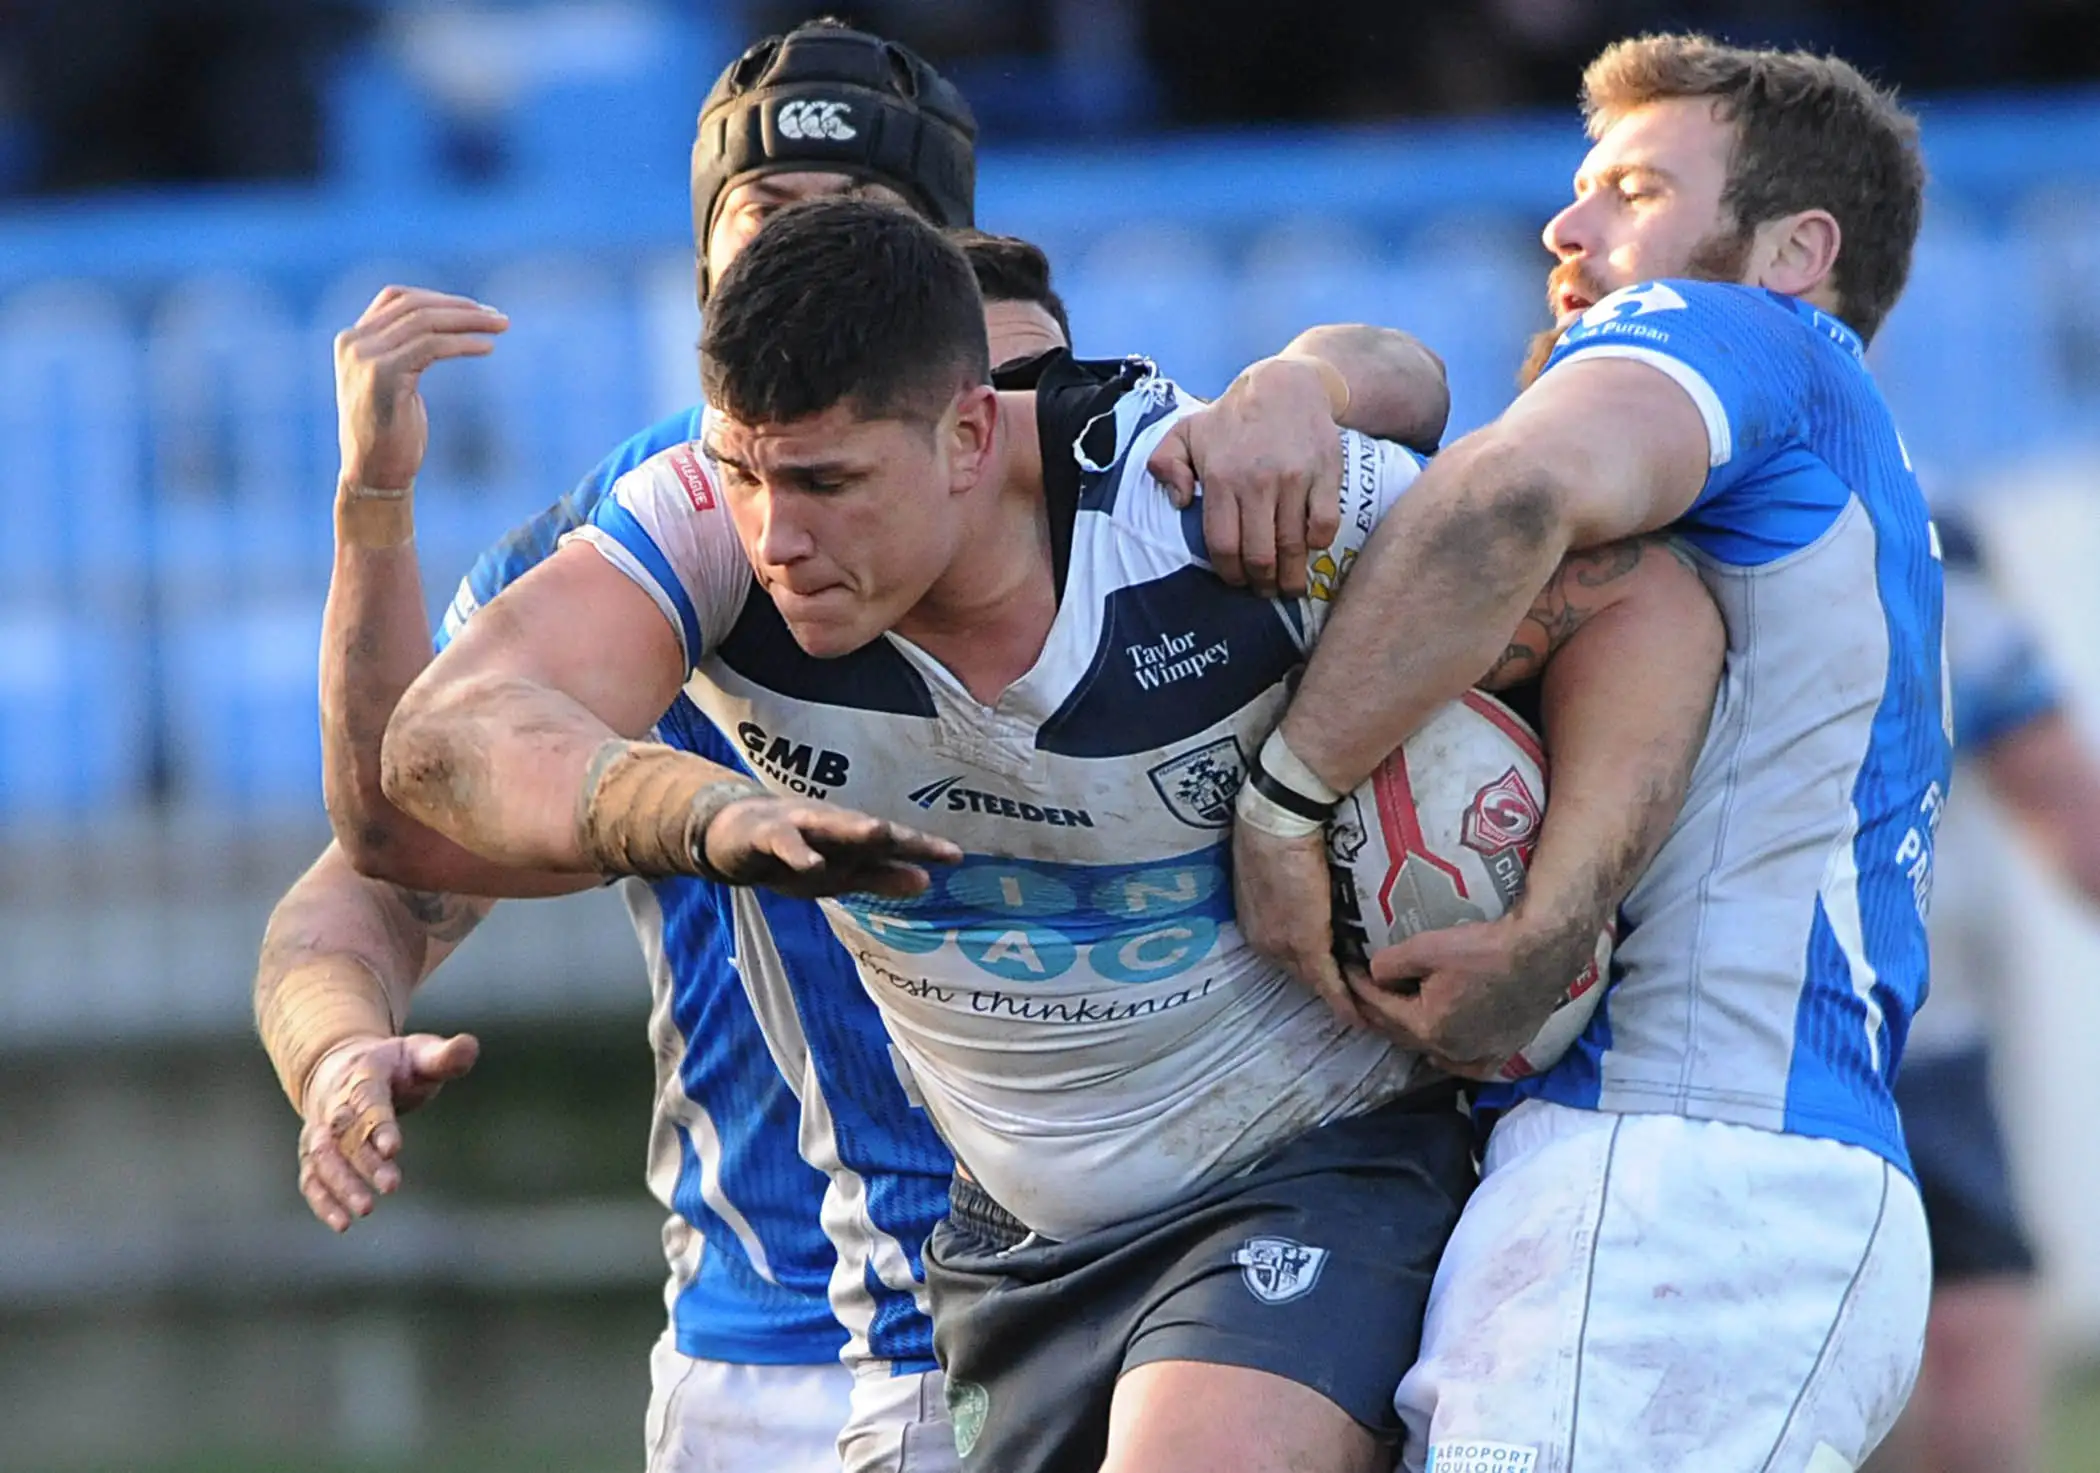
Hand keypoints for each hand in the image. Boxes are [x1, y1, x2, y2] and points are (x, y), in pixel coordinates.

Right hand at [297, 1031, 479, 1231]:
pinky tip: (342, 1224)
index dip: (378, 1125)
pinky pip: (311, 1178)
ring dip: (340, 1185)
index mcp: (363, 1075)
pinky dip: (322, 1201)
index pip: (368, 1102)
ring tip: (365, 1209)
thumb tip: (470, 1046)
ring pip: (322, 1158)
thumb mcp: (420, 1053)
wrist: (343, 1068)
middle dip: (364, 1162)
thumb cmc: (394, 1065)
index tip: (393, 1149)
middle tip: (391, 1186)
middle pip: (344, 1135)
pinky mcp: (314, 1154)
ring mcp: (320, 1130)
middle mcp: (334, 1104)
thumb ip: (445, 1056)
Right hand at [334, 286, 508, 490]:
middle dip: (461, 308)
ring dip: (469, 322)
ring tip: (501, 327)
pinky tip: (487, 348)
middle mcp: (354, 342)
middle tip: (498, 317)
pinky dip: (463, 343)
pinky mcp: (383, 374)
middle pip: (415, 307)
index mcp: (352, 339)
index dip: (438, 298)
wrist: (372, 474)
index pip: (397, 299)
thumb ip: (405, 351)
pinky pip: (432, 347)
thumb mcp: (395, 383)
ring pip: (426, 323)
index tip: (474, 308)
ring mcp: (365, 357)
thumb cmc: (391, 434)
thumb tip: (446, 326)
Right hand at [704, 797, 962, 898]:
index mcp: (852, 838)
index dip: (924, 849)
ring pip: (830, 826)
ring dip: (854, 829)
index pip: (894, 844)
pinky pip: (784, 842)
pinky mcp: (766, 834)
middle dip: (903, 837)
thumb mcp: (839, 874)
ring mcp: (799, 826)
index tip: (957, 857)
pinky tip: (812, 863)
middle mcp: (832, 825)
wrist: (730, 835)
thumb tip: (925, 882)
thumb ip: (879, 877)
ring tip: (880, 832)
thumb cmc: (795, 853)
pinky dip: (798, 852)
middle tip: (935, 846)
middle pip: (871, 831)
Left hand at [1146, 357, 1343, 596]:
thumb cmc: (1232, 416)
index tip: (1236, 582)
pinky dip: (1317, 545)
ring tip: (1289, 586)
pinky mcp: (1326, 476)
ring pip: (1293, 547)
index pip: (1223, 545)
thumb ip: (1165, 464)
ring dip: (1291, 576)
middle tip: (1264, 590)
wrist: (1286, 384)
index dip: (1229, 574)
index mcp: (1221, 478)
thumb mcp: (1186, 432)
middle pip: (1259, 555)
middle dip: (1261, 583)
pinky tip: (1310, 549)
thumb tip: (1178, 502)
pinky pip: (1324, 526)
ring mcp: (1294, 480)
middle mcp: (1257, 482)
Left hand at [1231, 819, 1364, 1027]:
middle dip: (1323, 985)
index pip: (1283, 954)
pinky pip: (1326, 981)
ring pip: (1313, 980)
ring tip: (1361, 1009)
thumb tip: (1308, 890)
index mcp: (1254, 921)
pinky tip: (1358, 1015)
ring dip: (1336, 996)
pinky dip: (1343, 999)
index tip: (1329, 975)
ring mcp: (1280, 944)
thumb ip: (1291, 888)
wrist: (1280, 819)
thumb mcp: (1278, 867)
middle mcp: (1262, 940)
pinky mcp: (1305, 943)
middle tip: (1352, 997)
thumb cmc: (1280, 829)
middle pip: (1297, 972)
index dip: (1306, 966)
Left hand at [1347, 911, 1597, 1076]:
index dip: (1360, 988)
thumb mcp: (1427, 947)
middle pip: (1402, 1034)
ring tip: (1397, 1013)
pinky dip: (1449, 1056)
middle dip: (1379, 1012)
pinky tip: (1441, 1049)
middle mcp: (1450, 1051)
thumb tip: (1374, 973)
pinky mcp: (1504, 1051)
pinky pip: (1468, 1063)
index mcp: (1427, 1027)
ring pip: (1431, 1051)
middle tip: (1365, 992)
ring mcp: (1479, 1056)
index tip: (1348, 972)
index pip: (1381, 1009)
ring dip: (1410, 1035)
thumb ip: (1390, 964)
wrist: (1542, 952)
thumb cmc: (1486, 948)